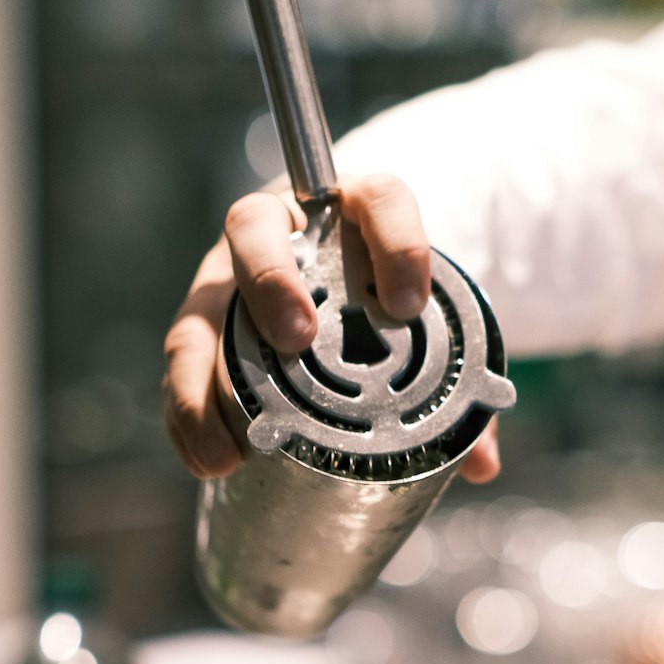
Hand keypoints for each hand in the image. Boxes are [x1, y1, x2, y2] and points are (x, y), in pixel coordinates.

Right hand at [162, 173, 500, 482]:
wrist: (339, 284)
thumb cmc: (383, 302)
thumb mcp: (422, 330)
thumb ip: (453, 389)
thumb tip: (481, 464)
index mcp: (351, 212)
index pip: (379, 200)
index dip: (397, 242)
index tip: (411, 303)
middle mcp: (278, 234)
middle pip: (254, 231)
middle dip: (270, 284)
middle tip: (299, 340)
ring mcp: (229, 282)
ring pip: (201, 315)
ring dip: (206, 381)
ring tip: (234, 444)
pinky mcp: (202, 330)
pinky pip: (183, 372)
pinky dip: (189, 418)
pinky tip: (210, 461)